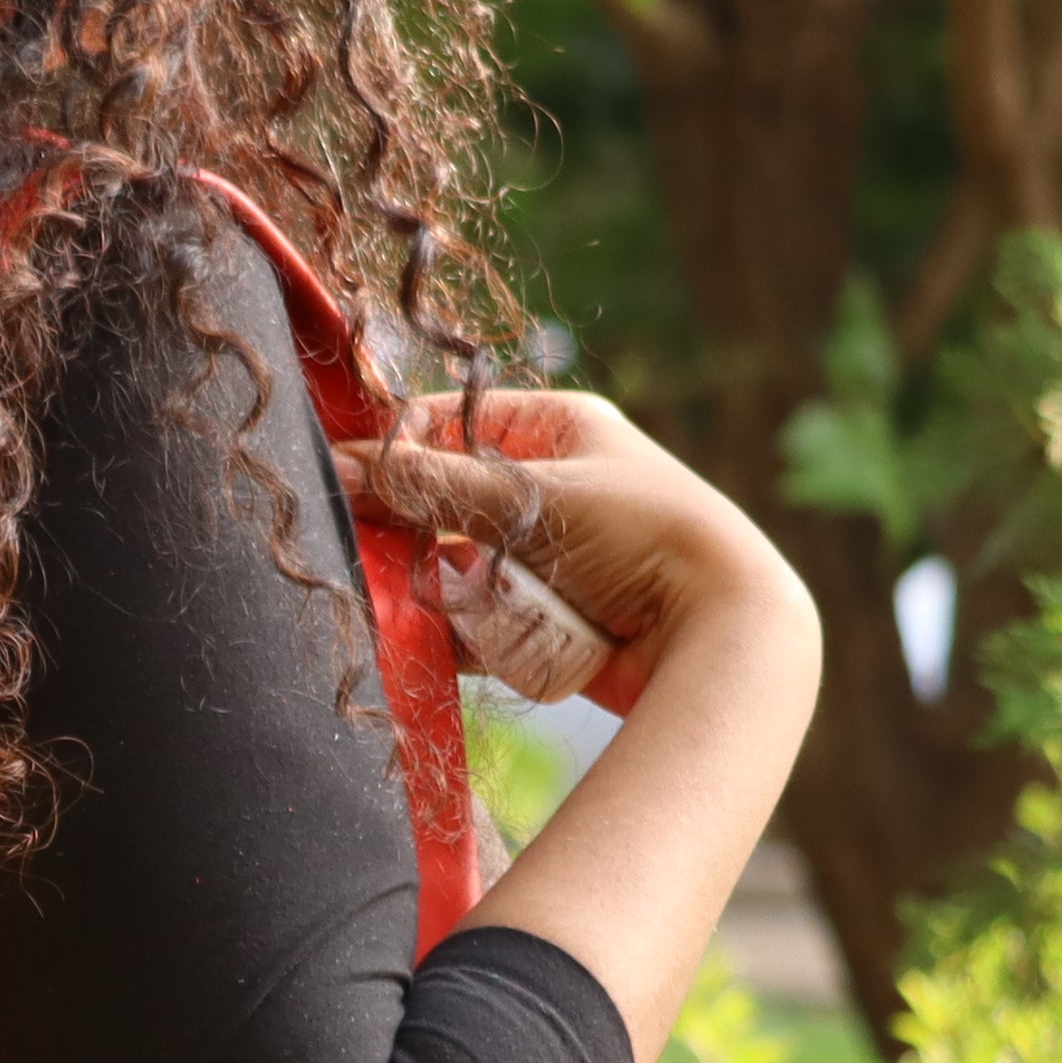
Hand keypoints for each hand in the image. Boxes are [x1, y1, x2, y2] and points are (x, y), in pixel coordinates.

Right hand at [345, 387, 802, 715]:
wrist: (723, 631)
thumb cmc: (639, 537)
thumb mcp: (529, 500)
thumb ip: (431, 486)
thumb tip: (338, 467)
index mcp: (559, 429)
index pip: (451, 421)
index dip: (398, 449)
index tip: (347, 481)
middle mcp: (554, 485)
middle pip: (448, 499)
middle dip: (413, 530)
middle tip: (371, 551)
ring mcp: (555, 555)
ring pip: (460, 563)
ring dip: (437, 585)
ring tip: (414, 601)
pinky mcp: (554, 616)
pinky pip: (485, 615)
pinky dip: (463, 628)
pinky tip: (439, 641)